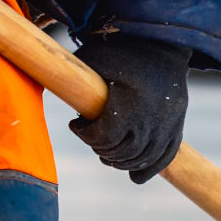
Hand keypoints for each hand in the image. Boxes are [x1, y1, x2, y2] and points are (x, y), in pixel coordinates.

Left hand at [71, 35, 190, 183]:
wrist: (163, 43)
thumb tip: (43, 81)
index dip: (85, 135)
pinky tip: (134, 177)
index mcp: (131, 103)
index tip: (75, 124)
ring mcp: (168, 124)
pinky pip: (165, 158)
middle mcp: (152, 118)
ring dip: (121, 161)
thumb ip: (73, 75)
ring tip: (107, 151)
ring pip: (142, 159)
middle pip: (123, 152)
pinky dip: (148, 169)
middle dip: (101, 149)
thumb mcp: (93, 57)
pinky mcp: (177, 126)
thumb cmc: (122, 48)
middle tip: (91, 137)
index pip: (105, 137)